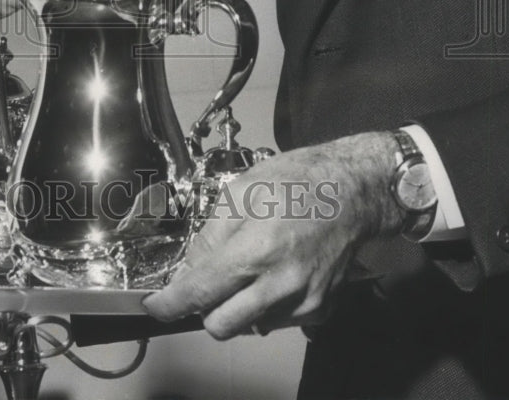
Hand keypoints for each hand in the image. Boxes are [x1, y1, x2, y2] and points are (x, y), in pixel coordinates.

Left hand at [143, 133, 403, 337]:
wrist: (353, 191)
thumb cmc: (295, 181)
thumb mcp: (241, 191)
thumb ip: (211, 235)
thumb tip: (191, 269)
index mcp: (256, 251)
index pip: (200, 293)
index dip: (170, 304)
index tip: (155, 306)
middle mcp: (281, 285)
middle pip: (222, 326)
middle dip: (205, 309)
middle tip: (206, 282)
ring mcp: (304, 302)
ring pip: (252, 326)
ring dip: (239, 307)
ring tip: (250, 268)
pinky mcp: (322, 308)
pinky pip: (281, 321)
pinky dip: (269, 306)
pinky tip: (276, 274)